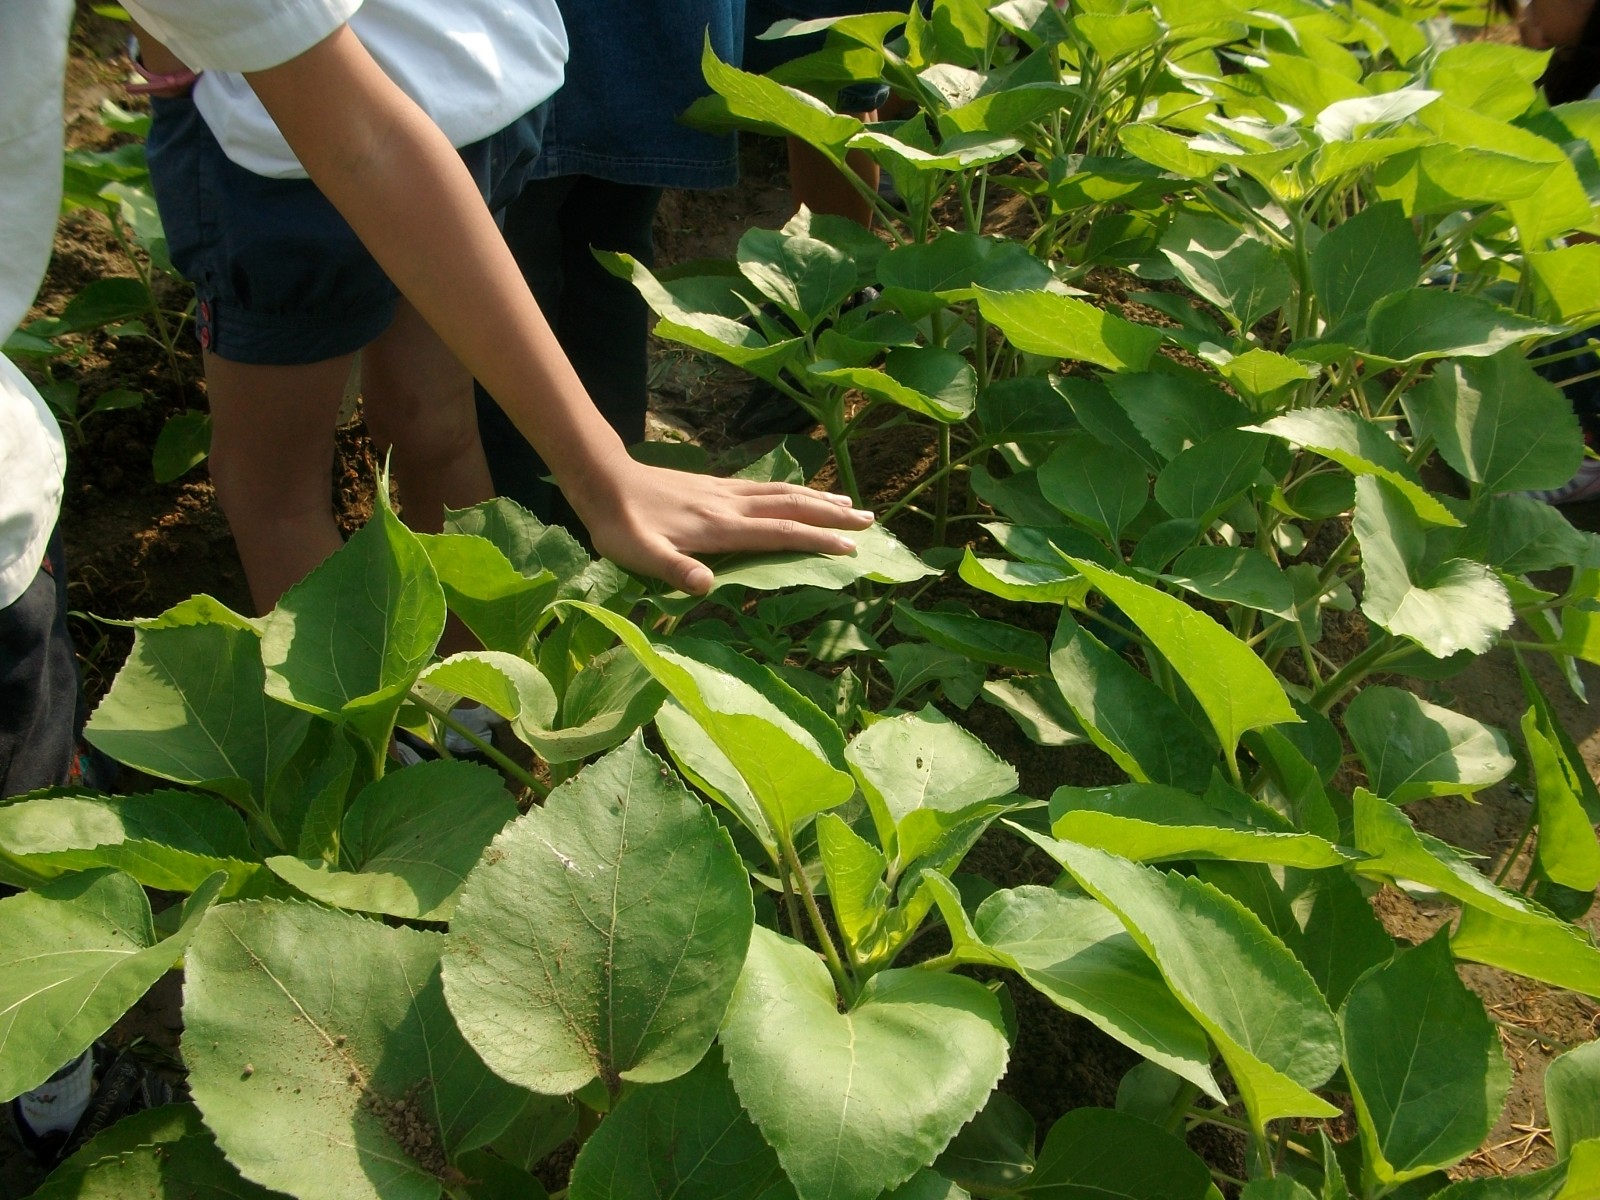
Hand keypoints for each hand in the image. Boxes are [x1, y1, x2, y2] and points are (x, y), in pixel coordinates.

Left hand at [567, 454, 874, 594]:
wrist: (603, 479)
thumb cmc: (620, 525)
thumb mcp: (640, 555)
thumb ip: (673, 570)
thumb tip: (706, 589)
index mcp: (720, 527)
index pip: (779, 533)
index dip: (816, 540)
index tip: (850, 549)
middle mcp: (731, 505)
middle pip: (792, 506)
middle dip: (832, 515)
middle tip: (870, 521)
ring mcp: (726, 492)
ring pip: (783, 492)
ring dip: (819, 498)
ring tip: (849, 503)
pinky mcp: (717, 486)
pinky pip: (767, 487)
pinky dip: (793, 490)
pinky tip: (800, 492)